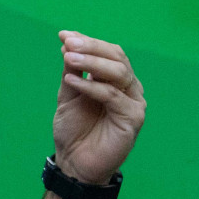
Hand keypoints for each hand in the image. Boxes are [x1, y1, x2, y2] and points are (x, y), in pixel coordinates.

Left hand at [51, 31, 145, 184]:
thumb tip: (68, 44)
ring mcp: (134, 102)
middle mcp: (128, 88)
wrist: (74, 163)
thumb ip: (71, 72)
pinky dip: (91, 86)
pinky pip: (112, 96)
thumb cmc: (73, 131)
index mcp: (115, 80)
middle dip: (91, 47)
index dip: (88, 42)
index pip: (108, 53)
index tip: (64, 34)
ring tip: (69, 57)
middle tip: (69, 42)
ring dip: (92, 63)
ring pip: (118, 73)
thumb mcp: (68, 96)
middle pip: (117, 58)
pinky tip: (71, 81)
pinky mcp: (133, 117)